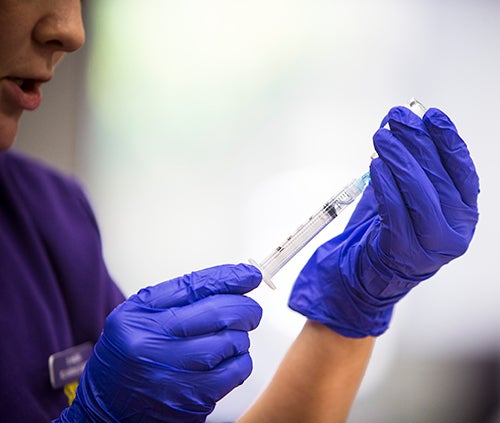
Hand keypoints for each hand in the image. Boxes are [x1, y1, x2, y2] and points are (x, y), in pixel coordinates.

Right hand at [56, 264, 261, 421]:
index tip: (249, 275)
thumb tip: (228, 283)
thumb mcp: (137, 316)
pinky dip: (240, 362)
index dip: (229, 278)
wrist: (105, 410)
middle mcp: (154, 345)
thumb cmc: (124, 358)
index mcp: (140, 317)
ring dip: (240, 336)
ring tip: (229, 338)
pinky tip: (228, 360)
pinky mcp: (191, 400)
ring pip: (231, 343)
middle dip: (245, 307)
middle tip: (249, 310)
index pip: (194, 287)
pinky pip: (234, 373)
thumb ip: (178, 297)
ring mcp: (173, 375)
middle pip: (219, 313)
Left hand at [289, 106, 478, 337]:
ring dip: (398, 159)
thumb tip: (403, 125)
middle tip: (397, 118)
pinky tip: (376, 164)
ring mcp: (433, 243)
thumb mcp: (415, 195)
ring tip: (382, 137)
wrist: (379, 271)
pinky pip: (395, 209)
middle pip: (439, 176)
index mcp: (465, 212)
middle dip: (417, 142)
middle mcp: (456, 229)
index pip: (462, 170)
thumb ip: (416, 165)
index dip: (448, 139)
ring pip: (418, 191)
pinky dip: (385, 183)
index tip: (431, 115)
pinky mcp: (405, 250)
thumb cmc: (397, 227)